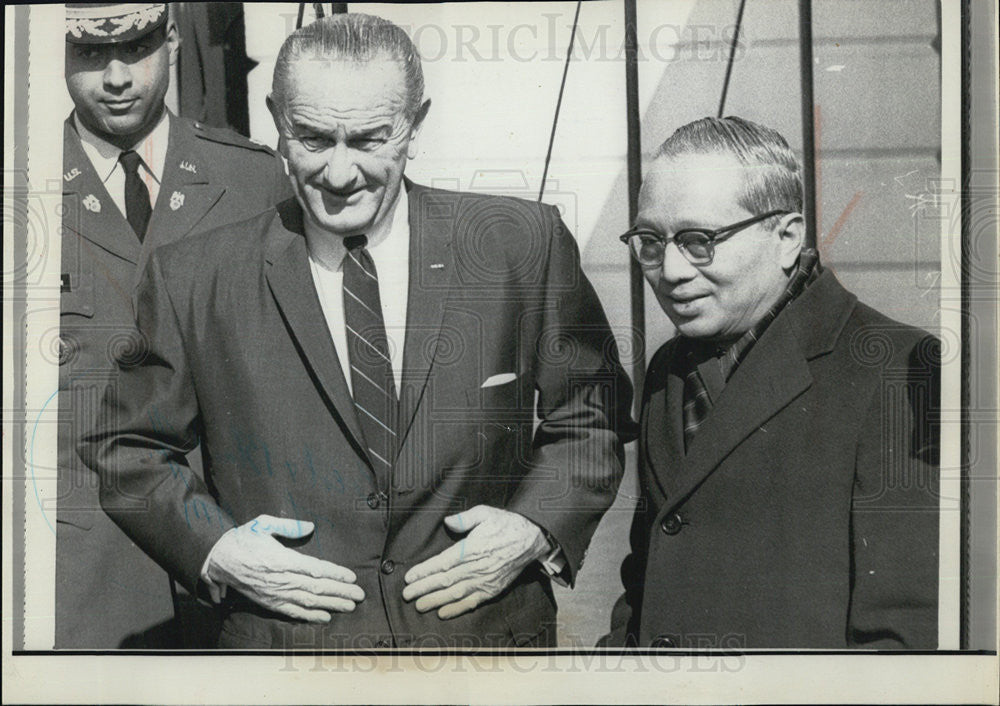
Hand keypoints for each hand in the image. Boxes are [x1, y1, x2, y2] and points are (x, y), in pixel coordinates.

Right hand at [205, 514, 363, 622]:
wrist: (218, 560)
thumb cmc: (243, 539)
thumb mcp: (263, 524)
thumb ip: (288, 526)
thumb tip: (310, 526)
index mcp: (281, 559)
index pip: (315, 569)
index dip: (335, 574)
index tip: (352, 577)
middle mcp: (281, 579)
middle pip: (317, 588)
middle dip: (341, 592)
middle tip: (359, 595)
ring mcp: (275, 593)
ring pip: (308, 602)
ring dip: (331, 605)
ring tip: (350, 607)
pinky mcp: (269, 602)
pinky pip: (293, 612)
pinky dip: (310, 617)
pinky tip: (325, 617)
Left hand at [402, 505, 550, 618]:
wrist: (532, 539)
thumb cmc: (507, 524)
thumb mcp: (486, 513)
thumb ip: (465, 518)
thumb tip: (448, 522)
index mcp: (471, 549)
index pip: (442, 562)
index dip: (424, 571)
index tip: (409, 578)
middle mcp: (476, 568)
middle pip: (445, 581)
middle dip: (424, 589)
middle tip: (406, 596)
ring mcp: (485, 581)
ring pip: (455, 594)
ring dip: (435, 601)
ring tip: (419, 606)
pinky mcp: (492, 589)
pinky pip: (472, 602)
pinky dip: (457, 609)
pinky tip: (443, 613)